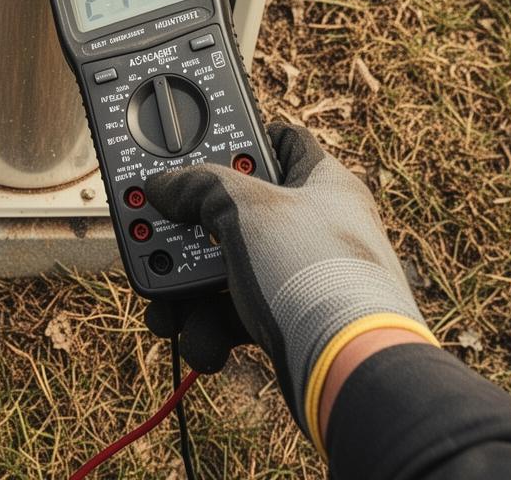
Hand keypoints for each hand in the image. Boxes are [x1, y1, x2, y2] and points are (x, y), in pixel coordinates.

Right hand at [144, 124, 435, 451]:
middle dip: (191, 227)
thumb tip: (162, 185)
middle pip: (237, 210)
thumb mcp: (245, 209)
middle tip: (157, 227)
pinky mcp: (289, 321)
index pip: (278, 142)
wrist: (353, 372)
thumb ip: (197, 186)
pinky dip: (208, 326)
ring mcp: (301, 276)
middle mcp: (314, 226)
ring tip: (164, 301)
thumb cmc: (315, 272)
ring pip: (229, 267)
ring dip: (188, 287)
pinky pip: (235, 314)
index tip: (196, 149)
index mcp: (321, 183)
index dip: (238, 140)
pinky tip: (195, 336)